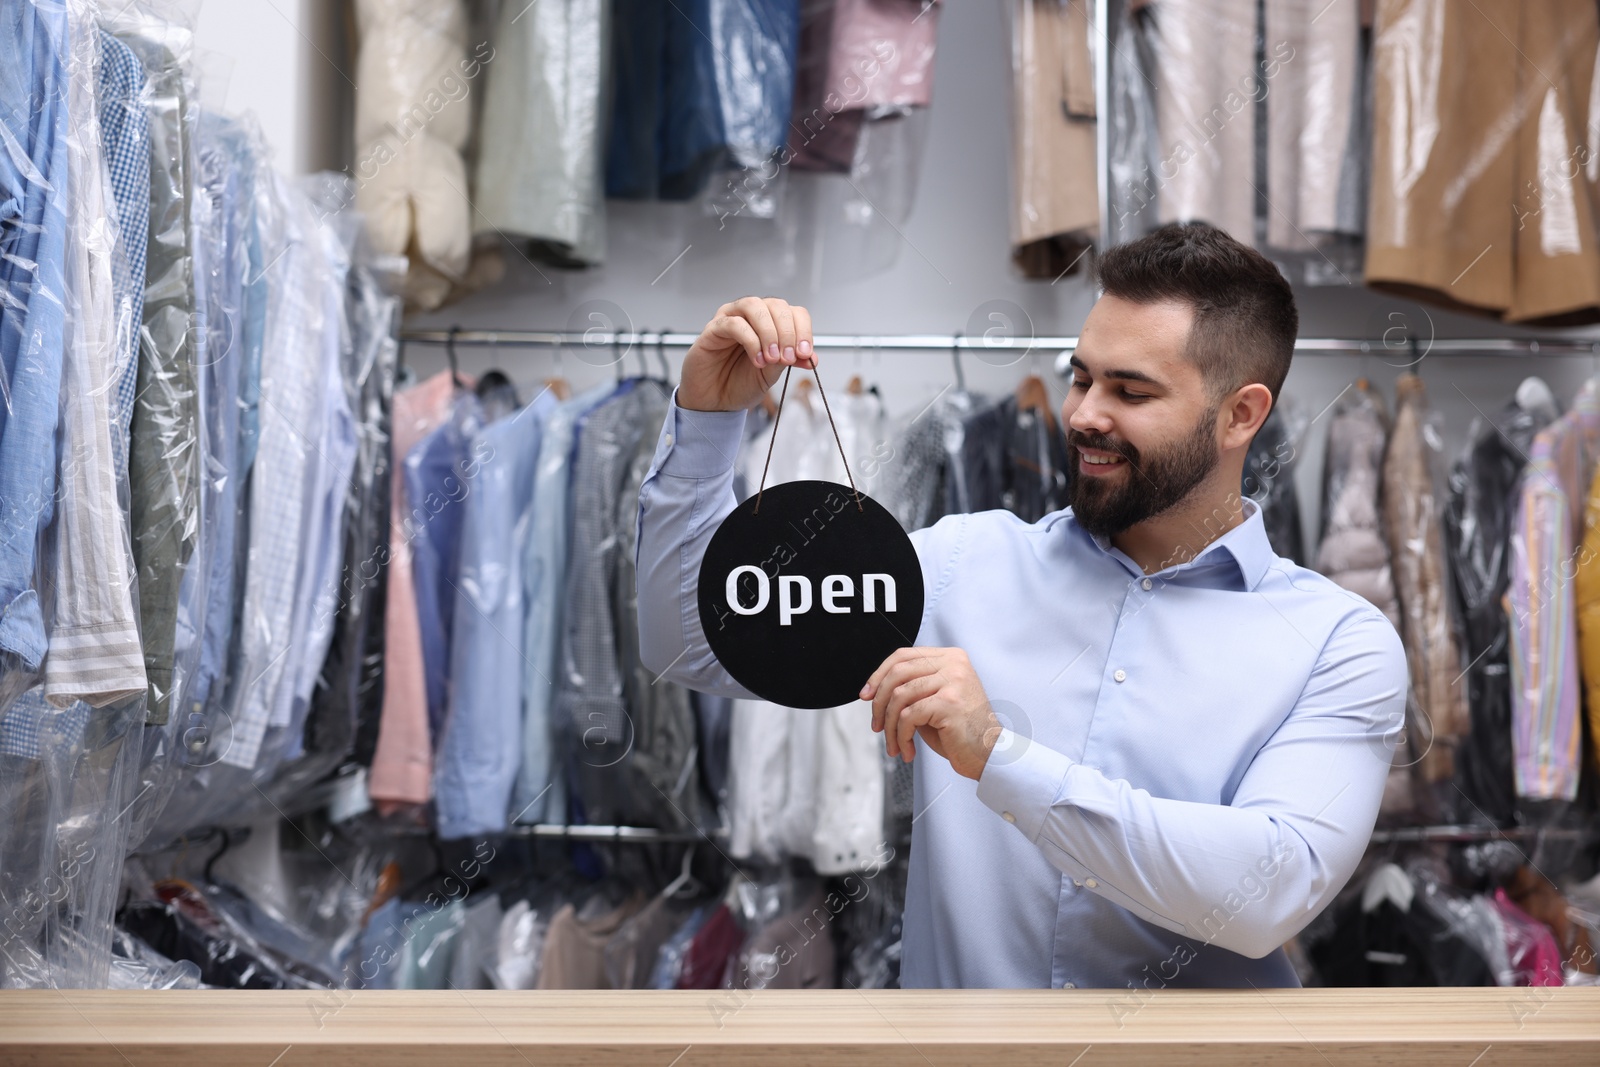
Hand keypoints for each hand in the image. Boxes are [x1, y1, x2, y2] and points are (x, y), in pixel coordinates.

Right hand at [676, 296, 815, 411]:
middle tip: (788, 357)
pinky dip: (750, 340)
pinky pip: (734, 323)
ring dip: (769, 332)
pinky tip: (756, 359)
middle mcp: (751, 316)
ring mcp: (731, 318)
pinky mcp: (713, 328)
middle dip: (787, 332)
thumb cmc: (739, 384)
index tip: (804, 353)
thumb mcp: (772, 375)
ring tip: (772, 358)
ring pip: (755, 306)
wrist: (715, 401)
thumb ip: (789, 361)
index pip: (794, 313)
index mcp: (770, 324)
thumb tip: (810, 356)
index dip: (803, 330)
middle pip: (776, 305)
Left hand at [861, 647, 1003, 780]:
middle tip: (877, 726)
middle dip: (879, 703)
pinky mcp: (949, 702)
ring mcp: (953, 680)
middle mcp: (953, 663)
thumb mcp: (933, 699)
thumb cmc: (959, 731)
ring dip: (890, 726)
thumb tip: (873, 689)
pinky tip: (908, 750)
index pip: (903, 656)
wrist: (988, 755)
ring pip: (899, 697)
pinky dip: (901, 736)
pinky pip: (908, 716)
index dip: (878, 675)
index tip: (866, 695)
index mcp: (950, 657)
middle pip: (898, 673)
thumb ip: (911, 687)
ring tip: (894, 745)